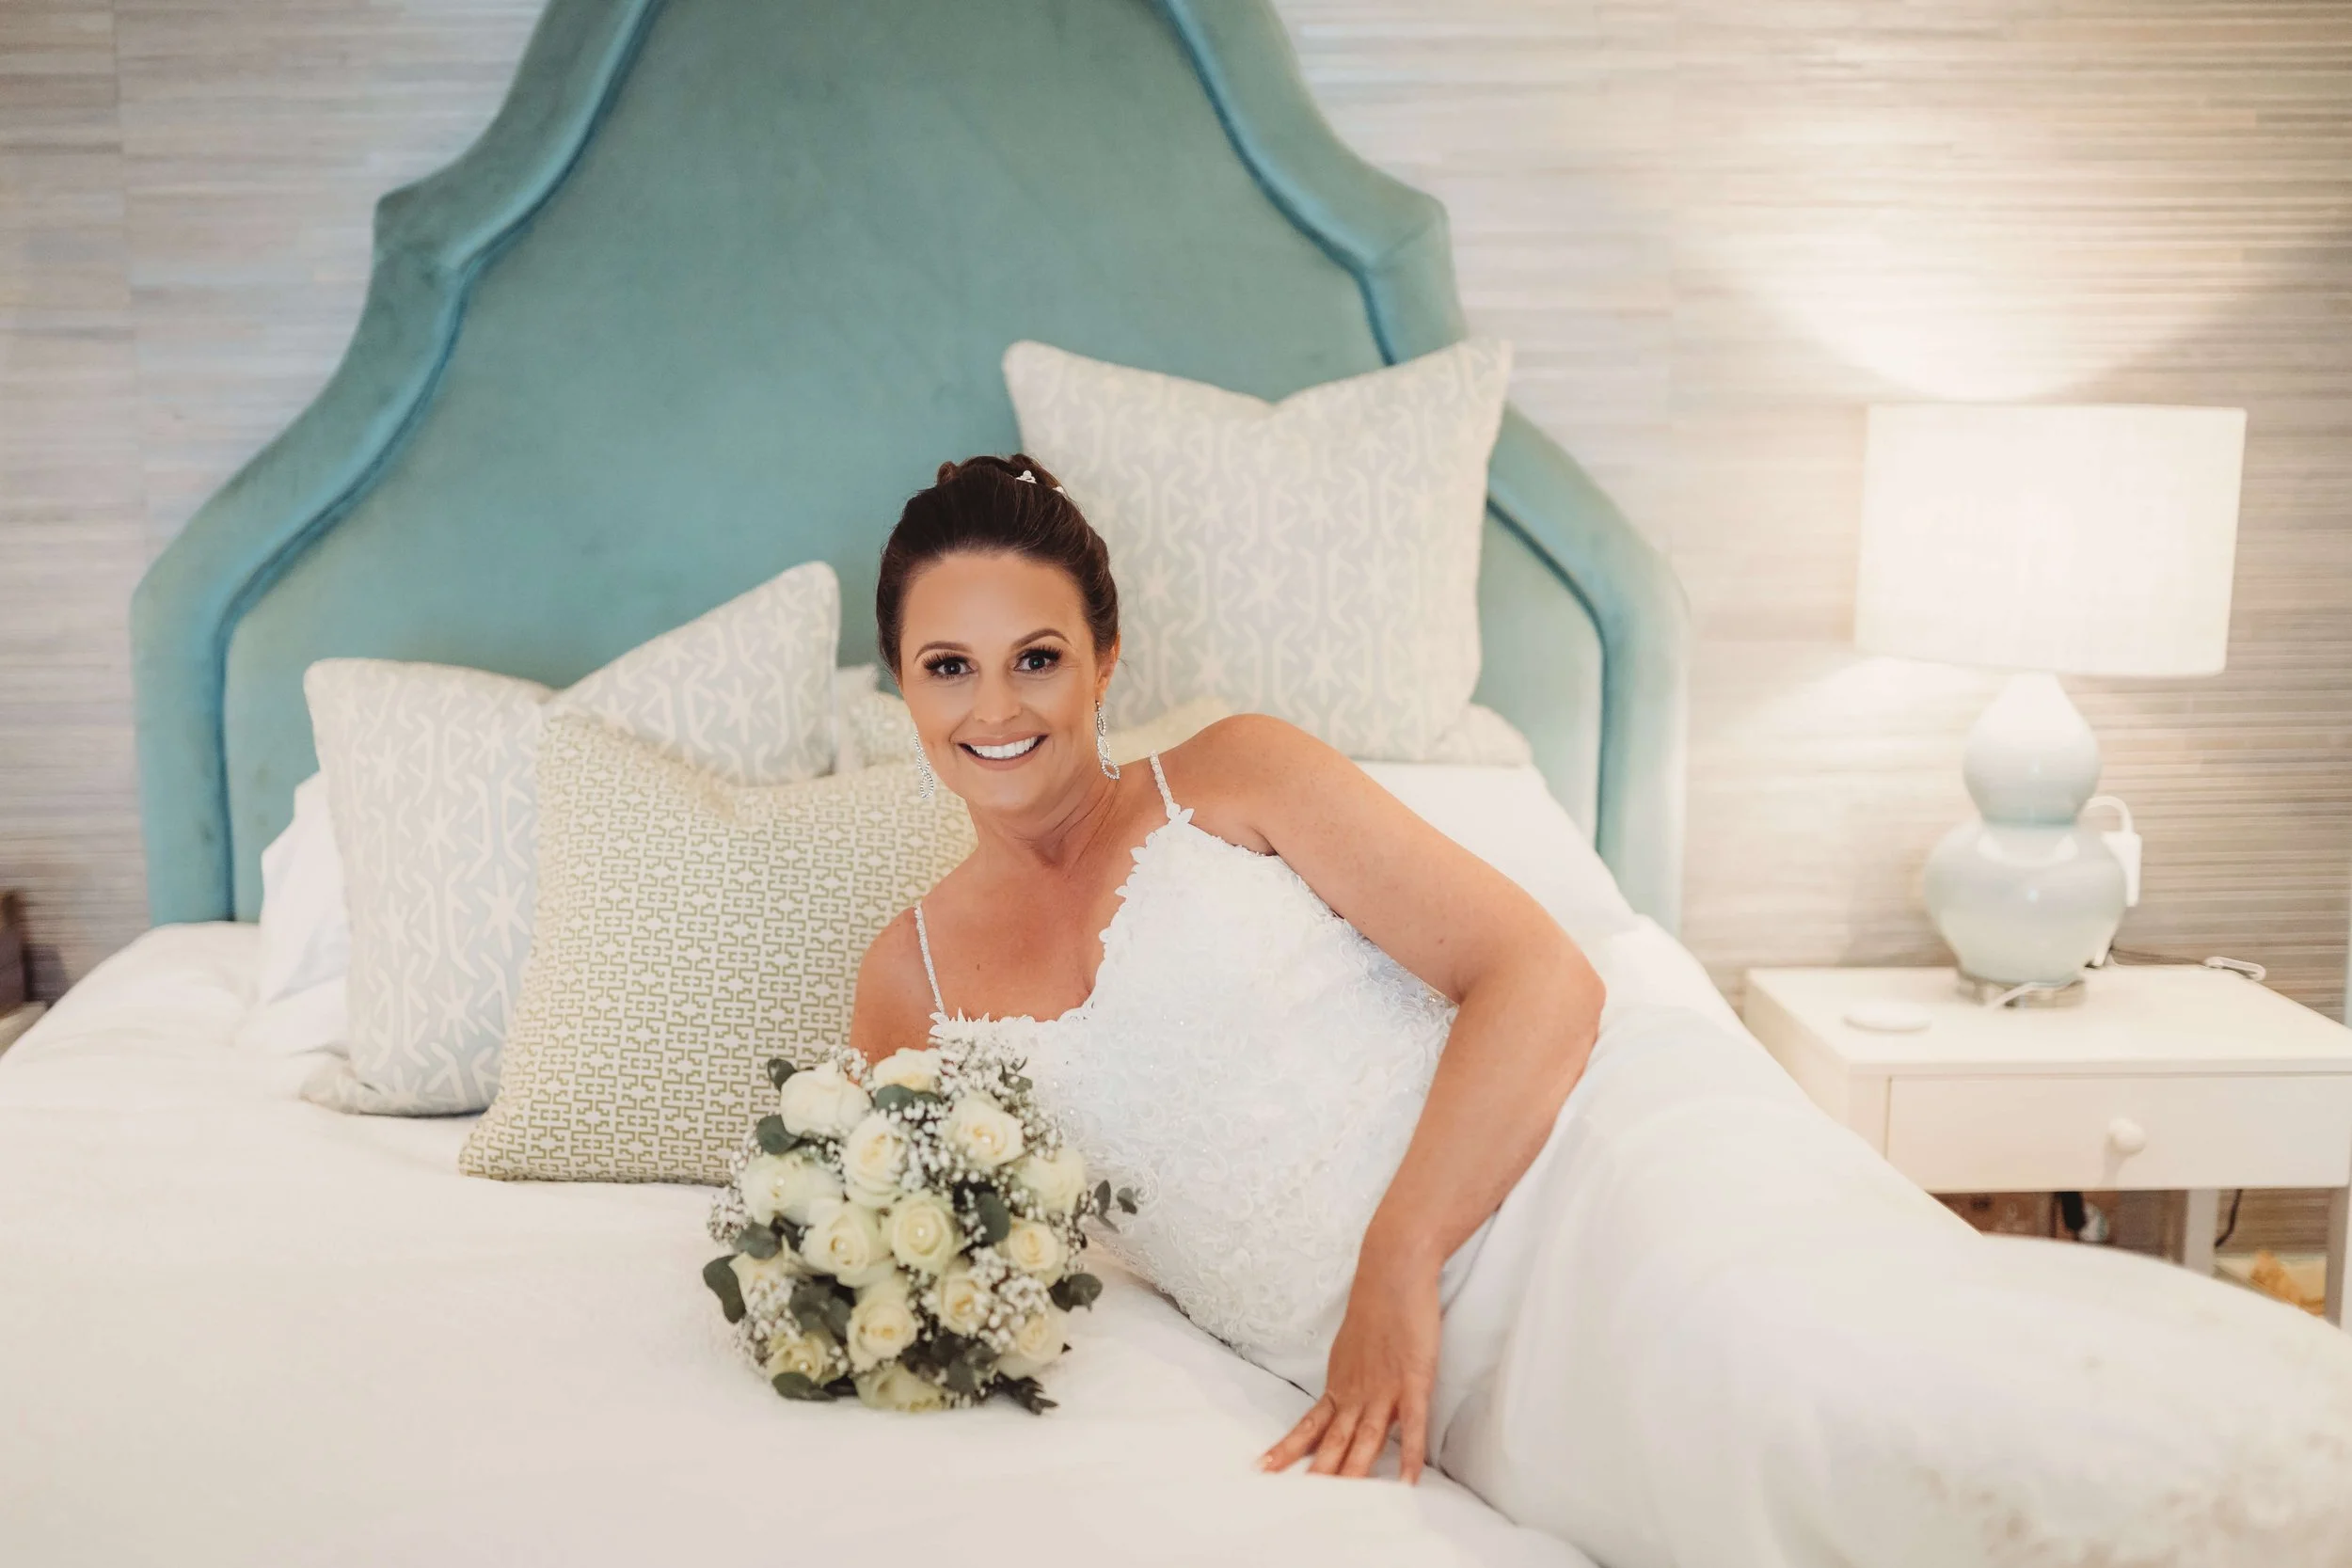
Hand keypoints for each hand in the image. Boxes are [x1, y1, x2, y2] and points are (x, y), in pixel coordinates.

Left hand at [1258, 1249, 1440, 1482]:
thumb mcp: (1351, 1346)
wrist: (1392, 1269)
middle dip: (1315, 1474)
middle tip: (1292, 1503)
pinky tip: (1407, 1482)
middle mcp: (1357, 1391)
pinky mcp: (1414, 1380)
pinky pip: (1412, 1425)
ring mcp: (1385, 1388)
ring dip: (1352, 1473)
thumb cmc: (1374, 1303)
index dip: (1288, 1449)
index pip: (1309, 1425)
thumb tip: (1344, 1392)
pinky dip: (1410, 1456)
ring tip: (1339, 1503)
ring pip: (1366, 1440)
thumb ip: (1350, 1374)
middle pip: (1332, 1441)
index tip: (1263, 1470)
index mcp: (1340, 1383)